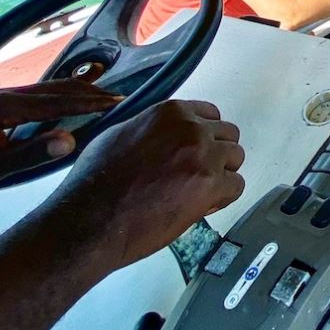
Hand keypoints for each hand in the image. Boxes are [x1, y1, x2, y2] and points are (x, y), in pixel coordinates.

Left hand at [0, 80, 122, 201]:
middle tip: (121, 99)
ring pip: (47, 90)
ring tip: (104, 97)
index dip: (91, 103)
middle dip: (90, 93)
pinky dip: (61, 98)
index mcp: (5, 107)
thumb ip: (30, 154)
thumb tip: (71, 141)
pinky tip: (70, 103)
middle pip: (57, 89)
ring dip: (77, 92)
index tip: (118, 103)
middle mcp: (5, 96)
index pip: (59, 102)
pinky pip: (37, 97)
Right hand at [39, 99, 244, 272]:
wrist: (91, 218)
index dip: (204, 136)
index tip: (195, 151)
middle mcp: (191, 128)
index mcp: (170, 112)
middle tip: (198, 174)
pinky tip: (201, 206)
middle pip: (228, 134)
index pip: (209, 114)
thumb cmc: (96, 182)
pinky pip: (237, 186)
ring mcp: (203, 155)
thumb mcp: (119, 134)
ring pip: (236, 158)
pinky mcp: (211, 185)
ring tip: (198, 191)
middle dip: (216, 154)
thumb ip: (152, 128)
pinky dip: (223, 198)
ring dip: (222, 175)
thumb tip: (163, 134)